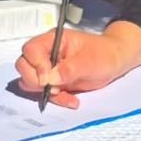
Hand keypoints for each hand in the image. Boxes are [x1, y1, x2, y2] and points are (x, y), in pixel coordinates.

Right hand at [14, 26, 140, 108]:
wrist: (116, 61)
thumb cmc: (105, 53)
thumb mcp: (90, 60)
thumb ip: (69, 68)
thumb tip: (49, 78)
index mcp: (54, 40)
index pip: (30, 49)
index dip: (35, 64)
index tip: (47, 78)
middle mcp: (47, 53)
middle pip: (24, 66)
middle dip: (36, 81)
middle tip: (56, 87)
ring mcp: (49, 68)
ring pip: (32, 83)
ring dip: (46, 93)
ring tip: (66, 94)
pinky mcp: (54, 81)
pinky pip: (45, 93)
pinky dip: (56, 99)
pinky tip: (72, 100)